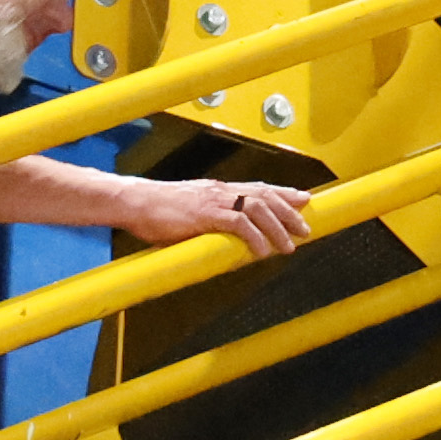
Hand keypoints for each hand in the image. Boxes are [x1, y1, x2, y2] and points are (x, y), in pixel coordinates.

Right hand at [124, 174, 315, 263]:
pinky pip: (239, 224)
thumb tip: (222, 237)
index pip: (258, 187)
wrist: (134, 202)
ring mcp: (213, 201)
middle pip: (265, 196)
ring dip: (277, 228)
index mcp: (216, 189)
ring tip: (288, 246)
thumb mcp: (188, 211)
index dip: (283, 193)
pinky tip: (261, 252)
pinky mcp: (205, 215)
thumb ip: (208, 220)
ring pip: (258, 209)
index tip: (303, 198)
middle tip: (305, 228)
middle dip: (289, 211)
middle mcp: (220, 190)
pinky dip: (255, 238)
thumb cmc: (155, 210)